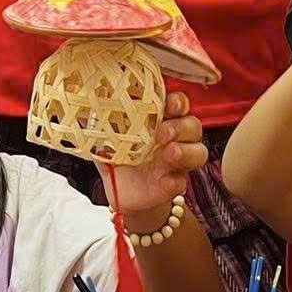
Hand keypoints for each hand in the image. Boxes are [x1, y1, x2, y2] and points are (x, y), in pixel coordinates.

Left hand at [100, 92, 206, 221]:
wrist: (122, 192)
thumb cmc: (118, 157)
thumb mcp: (106, 137)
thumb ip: (103, 121)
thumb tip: (93, 99)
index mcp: (159, 121)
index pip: (178, 104)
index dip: (178, 102)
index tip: (170, 104)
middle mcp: (174, 139)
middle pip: (193, 125)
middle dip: (181, 127)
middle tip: (162, 133)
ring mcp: (177, 162)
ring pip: (199, 151)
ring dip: (186, 151)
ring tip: (169, 154)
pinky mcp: (174, 184)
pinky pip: (184, 181)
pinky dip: (176, 180)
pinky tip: (166, 180)